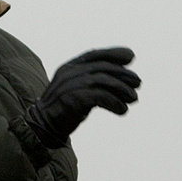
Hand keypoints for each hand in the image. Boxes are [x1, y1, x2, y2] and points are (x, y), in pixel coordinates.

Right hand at [25, 47, 140, 147]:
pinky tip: (122, 110)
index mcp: (69, 67)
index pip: (94, 55)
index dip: (113, 53)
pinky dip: (114, 102)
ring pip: (104, 81)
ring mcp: (70, 85)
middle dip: (123, 74)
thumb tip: (122, 83)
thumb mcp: (78, 91)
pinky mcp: (73, 99)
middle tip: (138, 83)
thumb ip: (94, 83)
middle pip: (103, 67)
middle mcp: (70, 73)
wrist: (43, 126)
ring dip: (122, 89)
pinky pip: (100, 96)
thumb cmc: (63, 109)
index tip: (131, 56)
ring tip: (133, 98)